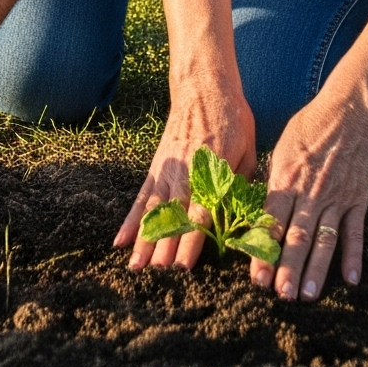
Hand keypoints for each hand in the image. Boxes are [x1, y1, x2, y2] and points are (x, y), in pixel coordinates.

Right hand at [115, 80, 256, 270]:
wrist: (204, 87)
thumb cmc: (233, 120)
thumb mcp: (248, 149)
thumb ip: (241, 183)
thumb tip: (241, 217)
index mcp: (211, 170)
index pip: (200, 212)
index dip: (191, 240)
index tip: (183, 265)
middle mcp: (185, 173)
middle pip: (173, 217)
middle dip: (165, 249)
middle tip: (157, 279)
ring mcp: (167, 170)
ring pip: (154, 211)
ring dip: (144, 240)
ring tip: (135, 268)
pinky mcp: (156, 166)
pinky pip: (141, 197)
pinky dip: (129, 220)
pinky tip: (119, 240)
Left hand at [256, 90, 367, 300]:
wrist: (349, 114)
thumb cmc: (308, 129)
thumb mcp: (279, 150)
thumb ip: (271, 183)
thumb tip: (255, 211)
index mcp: (286, 181)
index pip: (272, 223)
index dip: (263, 251)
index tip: (257, 278)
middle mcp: (310, 194)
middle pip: (297, 237)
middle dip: (288, 268)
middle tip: (281, 296)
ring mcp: (336, 199)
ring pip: (324, 240)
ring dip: (316, 270)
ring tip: (307, 296)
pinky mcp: (357, 200)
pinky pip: (355, 232)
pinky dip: (354, 256)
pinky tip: (351, 279)